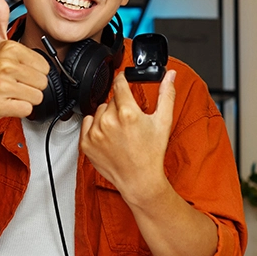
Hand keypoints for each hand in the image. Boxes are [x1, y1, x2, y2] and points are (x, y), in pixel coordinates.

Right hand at [0, 0, 49, 123]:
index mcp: (8, 49)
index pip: (45, 65)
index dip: (35, 71)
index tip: (19, 71)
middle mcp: (4, 66)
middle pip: (43, 82)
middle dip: (32, 85)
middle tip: (15, 83)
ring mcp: (1, 86)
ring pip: (37, 96)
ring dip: (27, 98)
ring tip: (12, 92)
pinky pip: (27, 110)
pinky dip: (20, 109)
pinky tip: (7, 102)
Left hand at [80, 70, 176, 201]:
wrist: (139, 180)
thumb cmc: (151, 153)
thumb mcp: (163, 122)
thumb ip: (166, 94)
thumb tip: (170, 75)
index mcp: (127, 113)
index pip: (119, 83)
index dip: (123, 80)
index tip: (124, 80)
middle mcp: (108, 121)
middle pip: (111, 99)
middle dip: (120, 105)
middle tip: (129, 121)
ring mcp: (95, 132)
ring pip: (99, 110)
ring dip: (108, 116)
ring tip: (120, 131)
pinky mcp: (86, 143)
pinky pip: (87, 123)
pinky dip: (96, 127)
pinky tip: (108, 136)